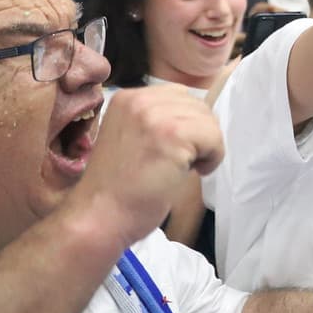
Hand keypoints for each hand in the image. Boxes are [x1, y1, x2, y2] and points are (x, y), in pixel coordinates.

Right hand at [68, 86, 224, 253]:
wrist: (98, 216)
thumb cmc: (117, 188)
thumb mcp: (131, 137)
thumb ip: (156, 120)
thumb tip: (197, 116)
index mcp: (128, 98)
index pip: (179, 95)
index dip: (186, 124)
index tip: (174, 149)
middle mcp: (140, 100)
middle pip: (198, 106)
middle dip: (198, 135)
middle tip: (178, 163)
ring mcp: (155, 115)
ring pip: (209, 122)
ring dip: (206, 148)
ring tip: (182, 169)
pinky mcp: (172, 134)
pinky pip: (214, 138)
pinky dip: (213, 158)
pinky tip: (192, 172)